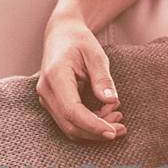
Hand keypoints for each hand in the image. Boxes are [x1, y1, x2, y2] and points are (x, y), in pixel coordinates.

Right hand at [37, 17, 125, 141]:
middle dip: (96, 132)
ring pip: (69, 128)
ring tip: (116, 116)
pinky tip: (106, 114)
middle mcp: (46, 91)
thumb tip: (111, 101)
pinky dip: (89, 124)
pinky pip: (70, 122)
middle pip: (70, 125)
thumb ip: (102, 78)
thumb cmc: (79, 42)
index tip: (113, 132)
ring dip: (94, 130)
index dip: (93, 126)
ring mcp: (46, 99)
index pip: (72, 111)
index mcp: (55, 76)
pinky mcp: (52, 104)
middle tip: (121, 127)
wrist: (61, 36)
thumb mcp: (96, 54)